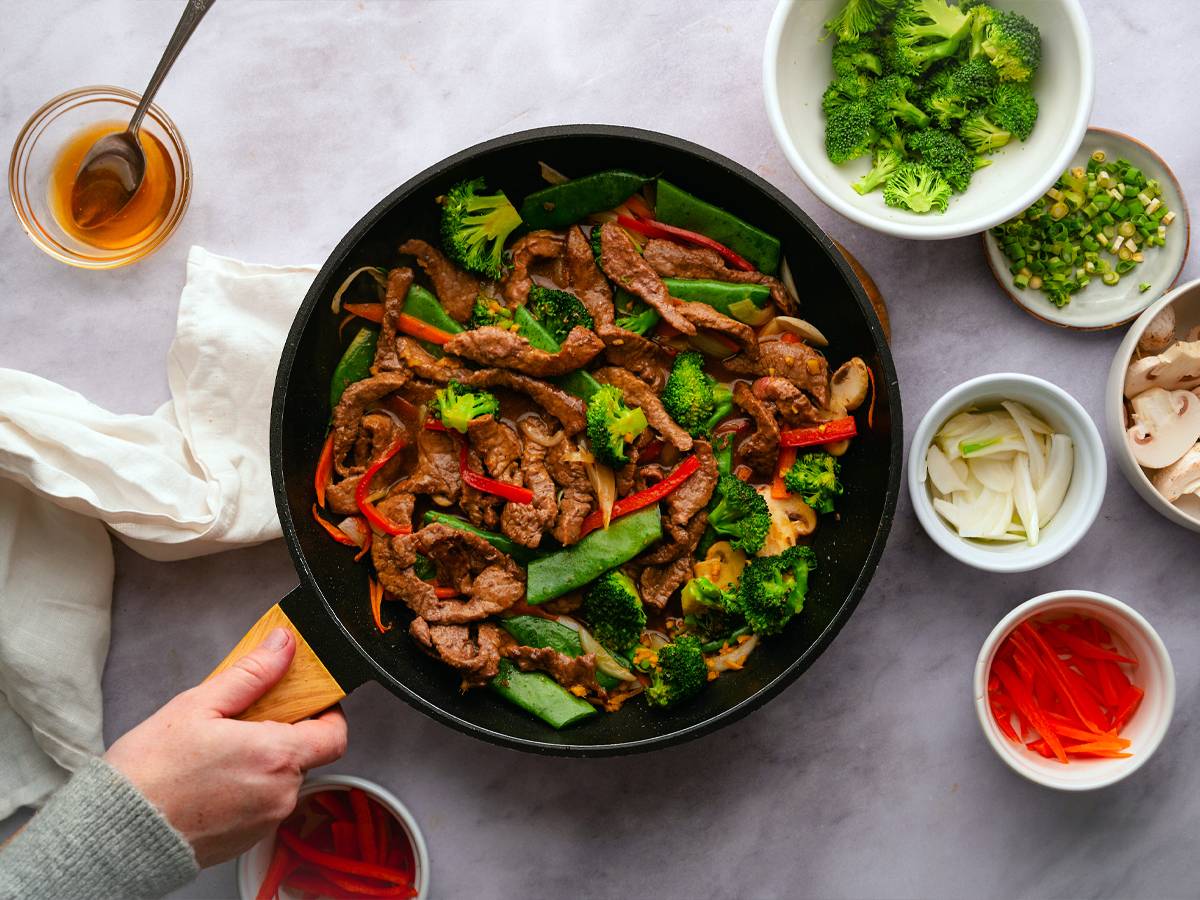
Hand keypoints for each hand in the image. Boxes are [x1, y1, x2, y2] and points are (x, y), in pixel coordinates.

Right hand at [104, 628, 347, 867]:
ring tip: (220, 753)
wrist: (113, 832)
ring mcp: (265, 821)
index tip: (307, 702)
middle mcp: (280, 794)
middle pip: (306, 756)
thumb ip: (252, 673)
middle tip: (246, 722)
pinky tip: (213, 780)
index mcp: (276, 757)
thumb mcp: (200, 704)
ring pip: (283, 781)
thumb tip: (284, 645)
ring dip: (263, 763)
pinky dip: (248, 789)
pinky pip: (263, 805)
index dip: (327, 714)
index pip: (335, 735)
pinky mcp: (247, 840)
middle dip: (283, 735)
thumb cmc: (150, 771)